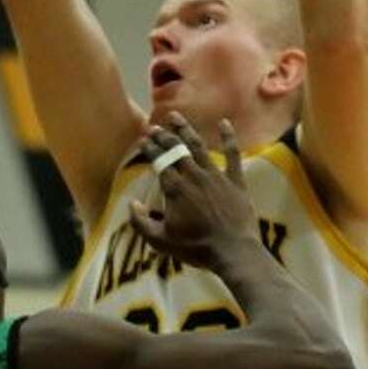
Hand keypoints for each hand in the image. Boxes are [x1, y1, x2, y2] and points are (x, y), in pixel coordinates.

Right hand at [130, 114, 258, 266]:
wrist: (233, 252)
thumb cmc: (196, 248)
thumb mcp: (161, 241)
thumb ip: (142, 222)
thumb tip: (132, 204)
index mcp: (175, 189)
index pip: (159, 161)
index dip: (150, 148)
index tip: (143, 138)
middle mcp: (194, 176)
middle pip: (176, 149)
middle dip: (163, 136)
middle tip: (154, 126)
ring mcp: (216, 176)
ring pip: (199, 146)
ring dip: (186, 130)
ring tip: (175, 117)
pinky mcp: (235, 181)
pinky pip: (232, 155)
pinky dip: (229, 138)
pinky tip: (225, 123)